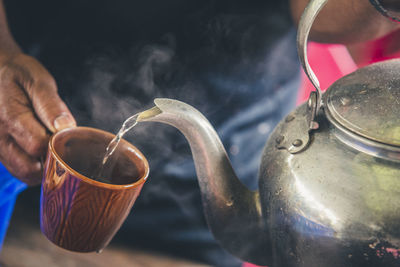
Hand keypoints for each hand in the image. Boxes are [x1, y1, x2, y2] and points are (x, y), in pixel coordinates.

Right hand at [0, 53, 75, 184]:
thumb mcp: (36, 80)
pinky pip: (19, 171)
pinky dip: (35, 168)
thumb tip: (65, 126)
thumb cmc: (17, 75)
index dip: (58, 144)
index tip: (68, 134)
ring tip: (54, 147)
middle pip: (30, 167)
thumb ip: (50, 104)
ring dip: (44, 167)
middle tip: (63, 144)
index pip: (39, 145)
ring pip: (24, 173)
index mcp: (10, 116)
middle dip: (52, 161)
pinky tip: (44, 152)